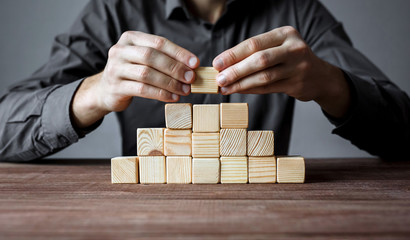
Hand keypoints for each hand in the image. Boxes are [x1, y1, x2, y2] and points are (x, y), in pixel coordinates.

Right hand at [71, 31, 198, 127]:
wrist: (105, 89)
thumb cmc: (131, 72)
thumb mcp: (143, 59)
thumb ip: (163, 59)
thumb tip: (192, 67)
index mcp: (130, 38)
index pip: (158, 42)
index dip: (179, 52)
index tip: (195, 63)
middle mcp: (120, 50)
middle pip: (151, 56)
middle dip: (175, 67)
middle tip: (191, 78)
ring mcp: (115, 68)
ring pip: (147, 74)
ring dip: (169, 83)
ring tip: (184, 90)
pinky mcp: (115, 87)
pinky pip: (142, 90)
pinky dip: (160, 94)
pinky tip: (172, 97)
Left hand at [212, 26, 350, 117]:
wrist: (320, 76)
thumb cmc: (290, 59)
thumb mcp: (278, 47)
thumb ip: (256, 52)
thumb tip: (224, 64)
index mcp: (286, 34)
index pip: (254, 44)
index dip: (233, 54)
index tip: (217, 63)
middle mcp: (294, 48)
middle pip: (259, 60)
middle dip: (236, 70)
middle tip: (219, 78)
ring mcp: (297, 67)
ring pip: (263, 76)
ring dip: (240, 83)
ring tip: (224, 87)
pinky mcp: (296, 84)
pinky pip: (268, 88)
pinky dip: (250, 89)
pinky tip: (238, 90)